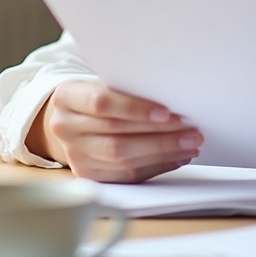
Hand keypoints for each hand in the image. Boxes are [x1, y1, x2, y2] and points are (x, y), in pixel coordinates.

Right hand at [27, 79, 202, 182]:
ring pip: (122, 158)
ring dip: (162, 151)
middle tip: (191, 130)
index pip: (101, 103)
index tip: (166, 112)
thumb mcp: (106, 82)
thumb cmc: (99, 94)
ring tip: (189, 144)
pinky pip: (126, 174)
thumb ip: (129, 88)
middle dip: (159, 134)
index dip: (135, 108)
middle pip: (116, 134)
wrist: (73, 118)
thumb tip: (173, 99)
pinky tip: (176, 157)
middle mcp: (64, 127)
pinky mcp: (88, 174)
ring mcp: (74, 154)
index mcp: (67, 96)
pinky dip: (156, 165)